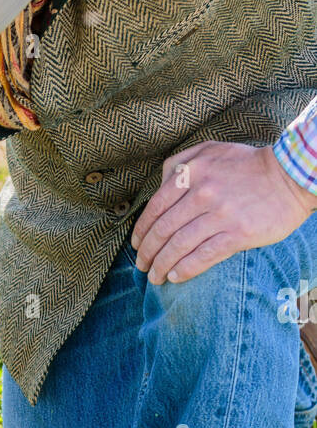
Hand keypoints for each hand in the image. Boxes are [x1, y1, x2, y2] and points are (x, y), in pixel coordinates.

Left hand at [131, 141, 316, 284]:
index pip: (155, 208)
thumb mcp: (210, 150)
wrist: (291, 175)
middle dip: (147, 253)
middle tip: (141, 265)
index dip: (141, 231)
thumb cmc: (248, 164)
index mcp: (192, 173)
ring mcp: (220, 215)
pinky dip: (184, 270)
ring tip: (155, 277)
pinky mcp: (238, 234)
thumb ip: (180, 163)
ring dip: (161, 266)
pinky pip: (203, 257)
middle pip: (163, 230)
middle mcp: (202, 194)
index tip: (136, 245)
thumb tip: (159, 184)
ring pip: (179, 246)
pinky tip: (174, 277)